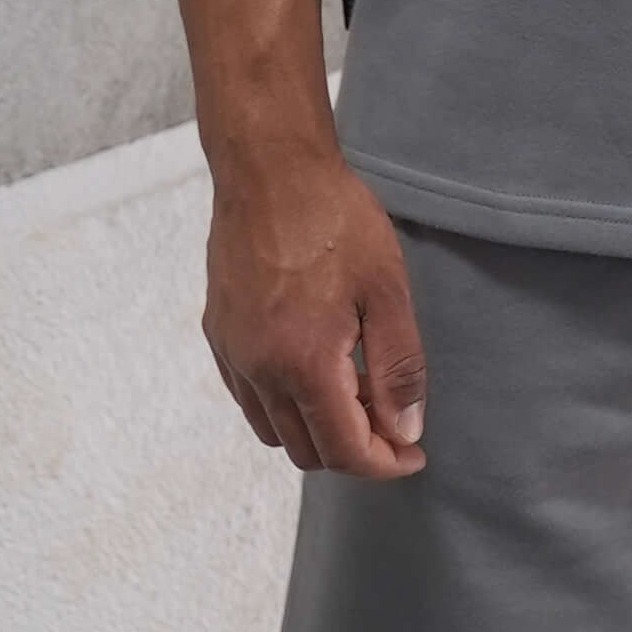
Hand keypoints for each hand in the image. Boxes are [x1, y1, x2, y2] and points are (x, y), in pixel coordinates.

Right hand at [202, 150, 430, 478]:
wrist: (270, 168)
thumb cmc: (334, 219)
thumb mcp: (387, 290)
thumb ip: (399, 369)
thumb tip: (406, 432)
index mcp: (304, 364)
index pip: (346, 450)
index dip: (386, 463)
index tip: (413, 454)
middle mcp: (259, 369)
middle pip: (308, 451)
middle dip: (354, 448)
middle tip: (390, 413)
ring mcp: (233, 353)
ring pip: (274, 430)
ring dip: (317, 428)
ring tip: (354, 384)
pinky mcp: (218, 334)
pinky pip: (249, 397)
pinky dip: (283, 404)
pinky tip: (314, 365)